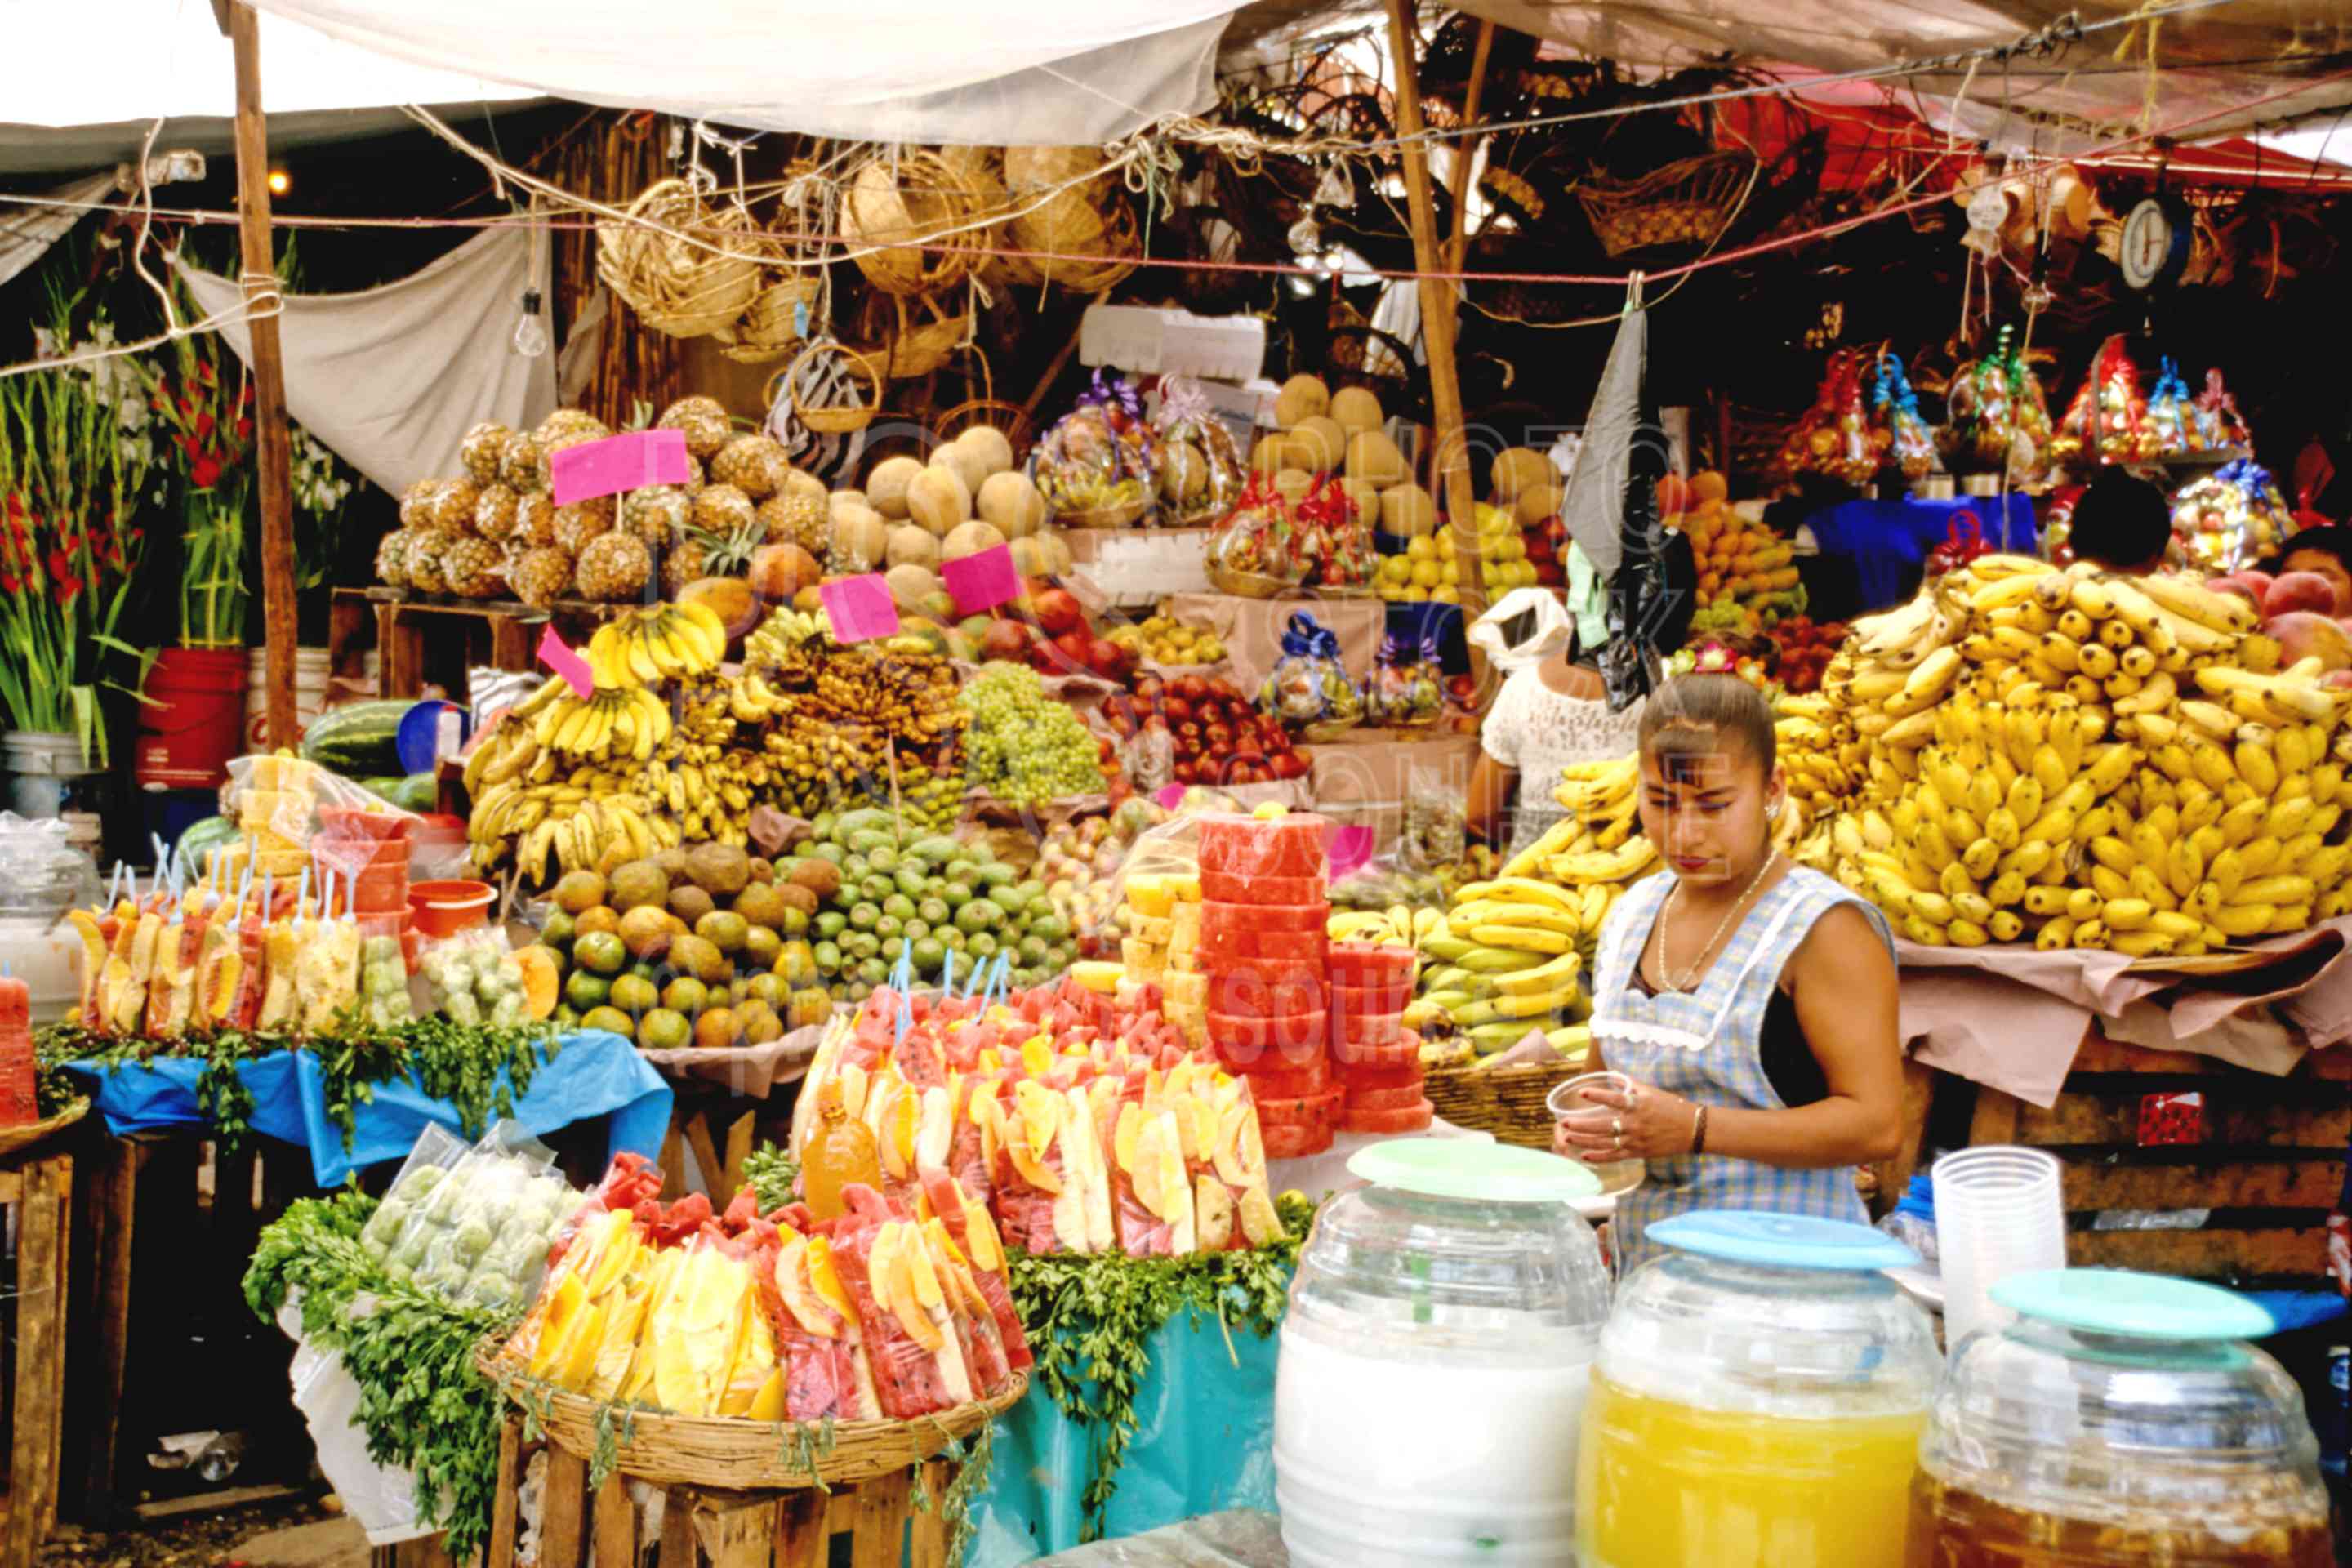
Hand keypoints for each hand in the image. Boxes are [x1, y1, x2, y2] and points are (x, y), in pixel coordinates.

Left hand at [1554, 1080, 1696, 1164]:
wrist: (1692, 1129)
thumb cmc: (1671, 1107)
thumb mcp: (1651, 1092)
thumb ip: (1631, 1084)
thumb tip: (1613, 1075)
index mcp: (1638, 1105)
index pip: (1615, 1099)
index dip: (1598, 1095)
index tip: (1582, 1092)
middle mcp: (1635, 1123)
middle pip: (1603, 1125)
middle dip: (1582, 1125)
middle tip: (1564, 1124)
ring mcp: (1636, 1140)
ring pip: (1605, 1142)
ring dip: (1585, 1141)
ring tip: (1567, 1138)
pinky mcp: (1639, 1153)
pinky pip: (1615, 1156)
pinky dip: (1599, 1157)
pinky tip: (1584, 1156)